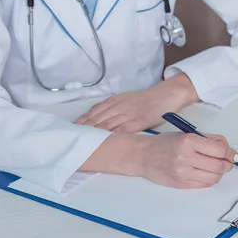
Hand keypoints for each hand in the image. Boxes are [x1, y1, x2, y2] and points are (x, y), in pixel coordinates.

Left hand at [75, 74, 197, 132]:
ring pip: (106, 125)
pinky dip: (110, 136)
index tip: (72, 129)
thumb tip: (101, 117)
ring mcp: (128, 114)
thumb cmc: (148, 99)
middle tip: (71, 138)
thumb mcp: (128, 99)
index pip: (94, 111)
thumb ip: (114, 107)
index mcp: (115, 100)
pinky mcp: (138, 122)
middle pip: (96, 119)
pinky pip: (121, 130)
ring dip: (93, 134)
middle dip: (83, 129)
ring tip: (82, 142)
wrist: (166, 95)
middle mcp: (119, 106)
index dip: (82, 121)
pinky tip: (102, 142)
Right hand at [135, 132, 237, 188]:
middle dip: (227, 164)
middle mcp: (185, 157)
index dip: (230, 153)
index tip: (232, 154)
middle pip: (219, 166)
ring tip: (214, 167)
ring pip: (214, 178)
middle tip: (227, 162)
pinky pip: (204, 184)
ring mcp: (183, 172)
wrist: (143, 155)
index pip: (220, 150)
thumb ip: (209, 140)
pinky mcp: (180, 184)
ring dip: (219, 173)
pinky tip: (205, 173)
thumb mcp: (187, 134)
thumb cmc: (166, 143)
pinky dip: (209, 179)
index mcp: (189, 141)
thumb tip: (230, 150)